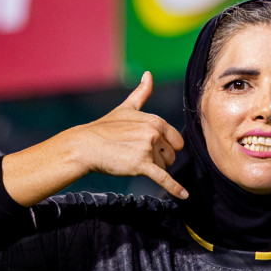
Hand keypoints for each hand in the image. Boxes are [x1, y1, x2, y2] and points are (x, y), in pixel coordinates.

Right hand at [67, 72, 187, 198]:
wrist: (86, 146)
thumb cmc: (105, 128)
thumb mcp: (126, 108)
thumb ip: (141, 93)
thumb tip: (148, 74)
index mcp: (154, 120)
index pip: (176, 139)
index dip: (166, 146)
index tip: (151, 147)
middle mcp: (154, 133)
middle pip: (172, 155)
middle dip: (160, 159)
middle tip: (138, 155)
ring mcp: (148, 149)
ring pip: (166, 167)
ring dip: (154, 169)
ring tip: (133, 161)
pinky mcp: (141, 165)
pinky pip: (164, 179)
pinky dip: (175, 189)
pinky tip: (184, 196)